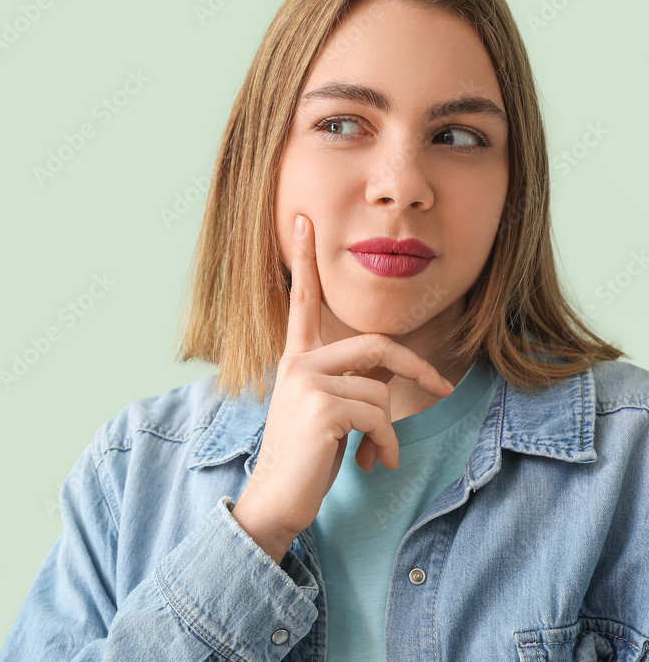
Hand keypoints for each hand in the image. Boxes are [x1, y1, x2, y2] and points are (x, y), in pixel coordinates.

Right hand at [231, 213, 454, 560]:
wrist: (277, 499)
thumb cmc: (305, 458)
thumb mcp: (328, 412)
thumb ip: (351, 382)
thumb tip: (391, 376)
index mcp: (297, 360)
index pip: (303, 302)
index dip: (306, 260)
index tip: (304, 221)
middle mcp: (298, 364)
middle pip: (376, 345)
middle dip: (417, 370)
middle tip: (444, 388)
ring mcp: (307, 383)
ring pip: (381, 391)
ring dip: (391, 430)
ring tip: (377, 455)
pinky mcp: (321, 408)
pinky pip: (379, 415)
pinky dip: (387, 444)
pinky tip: (376, 463)